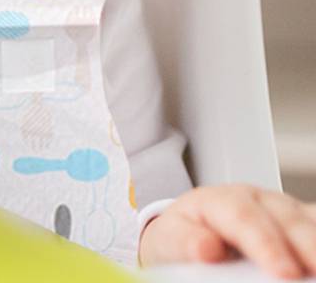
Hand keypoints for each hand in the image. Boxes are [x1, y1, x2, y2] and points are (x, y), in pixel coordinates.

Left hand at [138, 184, 315, 278]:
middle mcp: (254, 199)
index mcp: (217, 200)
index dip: (264, 243)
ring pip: (308, 221)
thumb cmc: (183, 239)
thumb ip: (186, 243)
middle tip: (314, 273)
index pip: (242, 216)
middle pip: (286, 218)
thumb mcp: (171, 240)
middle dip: (306, 247)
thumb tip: (207, 248)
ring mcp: (281, 210)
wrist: (188, 235)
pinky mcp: (300, 224)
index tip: (283, 272)